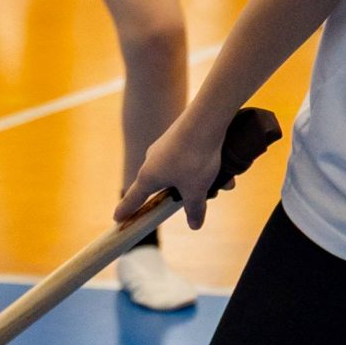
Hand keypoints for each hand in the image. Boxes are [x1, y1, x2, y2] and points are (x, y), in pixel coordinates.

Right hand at [115, 111, 228, 228]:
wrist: (205, 118)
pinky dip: (208, 164)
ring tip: (225, 182)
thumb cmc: (194, 157)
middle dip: (187, 193)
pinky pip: (192, 156)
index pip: (134, 198)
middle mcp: (153, 159)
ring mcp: (166, 146)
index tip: (117, 218)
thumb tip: (195, 225)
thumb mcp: (196, 189)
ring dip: (203, 179)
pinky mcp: (180, 134)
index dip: (127, 210)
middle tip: (203, 198)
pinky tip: (228, 169)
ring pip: (184, 170)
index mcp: (149, 176)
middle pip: (166, 185)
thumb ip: (194, 208)